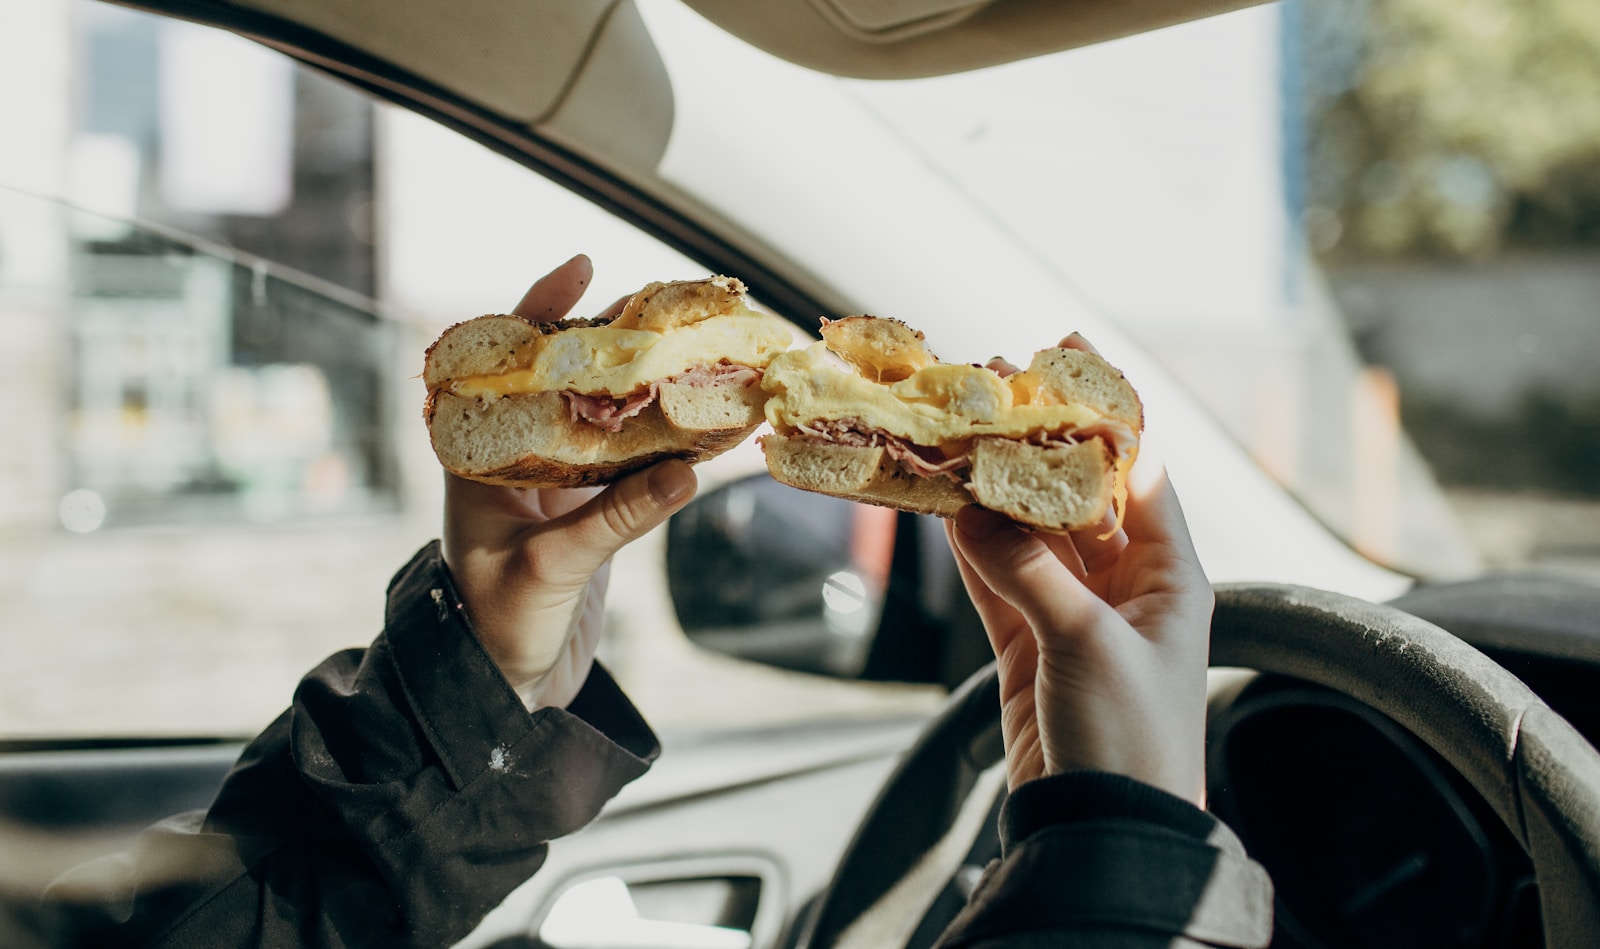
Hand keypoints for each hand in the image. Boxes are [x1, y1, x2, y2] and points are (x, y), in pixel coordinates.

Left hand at [441, 255, 696, 709]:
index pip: (507, 363)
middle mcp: (516, 458)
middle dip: (617, 342)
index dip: (542, 310)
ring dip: (650, 392)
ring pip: (607, 420)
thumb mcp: (552, 567)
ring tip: (699, 354)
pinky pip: (634, 467)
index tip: (583, 265)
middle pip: (568, 380)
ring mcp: (557, 485)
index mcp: (479, 456)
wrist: (501, 690)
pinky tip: (708, 427)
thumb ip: (617, 519)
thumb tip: (688, 472)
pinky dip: (669, 446)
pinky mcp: (592, 515)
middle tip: (669, 309)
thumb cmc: (496, 626)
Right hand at [945, 340, 1212, 804]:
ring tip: (954, 435)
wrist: (1105, 834)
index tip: (1066, 357)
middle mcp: (1126, 588)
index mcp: (1171, 578)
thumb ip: (1028, 572)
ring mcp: (1074, 616)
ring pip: (1027, 534)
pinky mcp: (1030, 648)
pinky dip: (969, 546)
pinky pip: (997, 580)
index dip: (1102, 413)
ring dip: (992, 490)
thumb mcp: (1086, 645)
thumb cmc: (1130, 741)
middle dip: (1034, 445)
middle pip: (1075, 496)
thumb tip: (969, 509)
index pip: (1138, 472)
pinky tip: (944, 505)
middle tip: (990, 389)